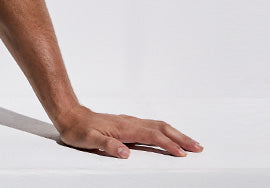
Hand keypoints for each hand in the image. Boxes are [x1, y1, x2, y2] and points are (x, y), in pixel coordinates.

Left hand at [54, 106, 201, 158]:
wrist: (70, 116)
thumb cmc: (78, 130)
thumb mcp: (88, 140)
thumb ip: (106, 145)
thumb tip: (124, 153)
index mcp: (124, 128)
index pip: (152, 136)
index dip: (168, 145)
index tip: (182, 153)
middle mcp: (131, 123)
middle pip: (162, 128)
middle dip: (181, 138)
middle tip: (198, 147)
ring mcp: (130, 122)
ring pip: (159, 126)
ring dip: (177, 134)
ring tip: (191, 143)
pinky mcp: (129, 124)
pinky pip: (153, 126)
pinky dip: (166, 131)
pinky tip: (170, 136)